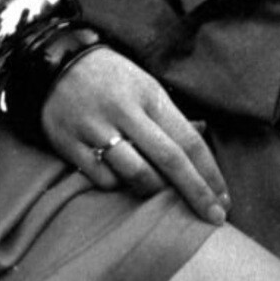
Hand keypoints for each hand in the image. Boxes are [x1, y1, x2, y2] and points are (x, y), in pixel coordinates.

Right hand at [39, 46, 231, 225]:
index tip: (223, 199)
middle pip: (170, 160)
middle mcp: (127, 112)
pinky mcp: (71, 144)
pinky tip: (121, 180)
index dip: (210, 173)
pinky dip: (117, 185)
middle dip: (196, 192)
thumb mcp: (146, 86)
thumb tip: (203, 138)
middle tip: (214, 217)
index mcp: (151, 96)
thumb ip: (170, 115)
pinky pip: (103, 179)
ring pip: (136, 174)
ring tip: (162, 197)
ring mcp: (97, 129)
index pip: (189, 140)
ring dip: (155, 191)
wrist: (56, 63)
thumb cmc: (111, 78)